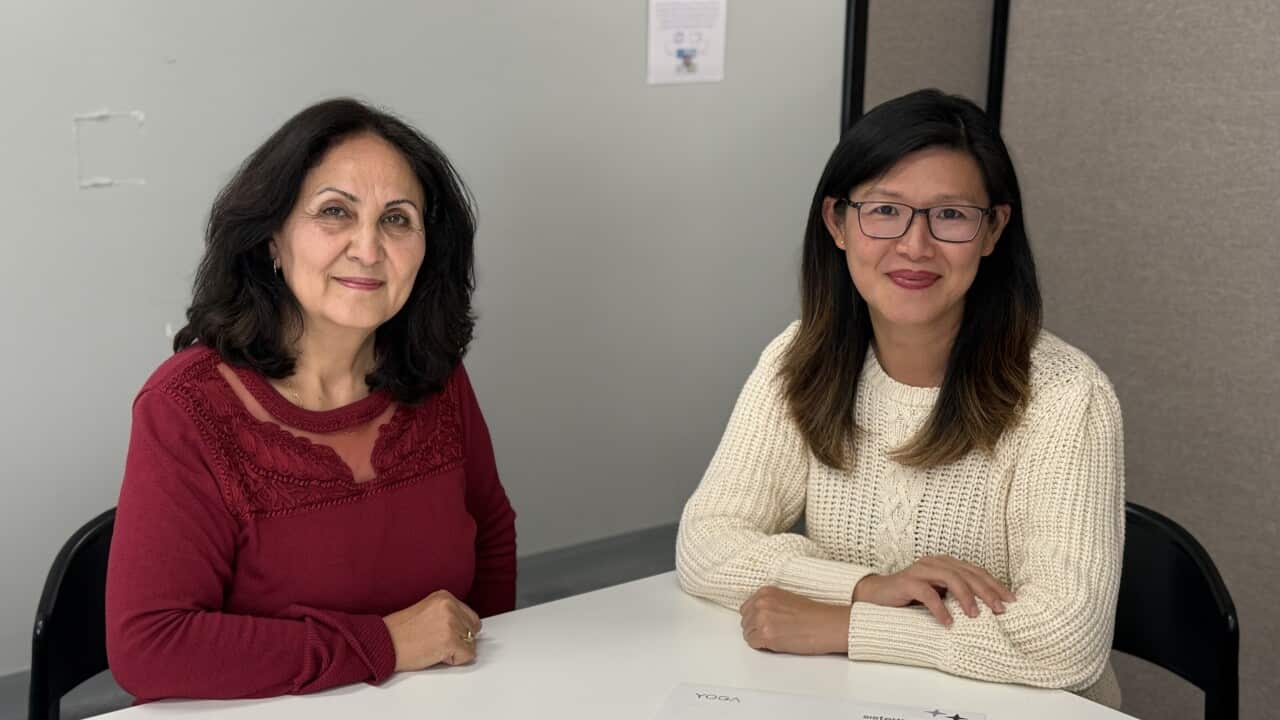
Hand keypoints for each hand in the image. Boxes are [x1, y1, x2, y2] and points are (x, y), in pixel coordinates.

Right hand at [383, 590, 481, 670]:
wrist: (383, 643)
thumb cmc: (398, 632)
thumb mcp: (427, 610)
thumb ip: (447, 614)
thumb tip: (466, 628)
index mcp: (444, 596)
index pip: (469, 616)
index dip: (459, 630)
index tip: (443, 635)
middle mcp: (450, 606)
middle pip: (473, 629)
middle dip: (460, 639)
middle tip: (437, 642)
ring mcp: (451, 623)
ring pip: (471, 643)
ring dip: (455, 650)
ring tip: (433, 647)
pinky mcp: (450, 640)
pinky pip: (467, 655)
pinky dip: (455, 660)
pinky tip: (436, 654)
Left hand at [738, 586, 849, 654]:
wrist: (827, 625)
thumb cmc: (814, 614)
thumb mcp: (786, 599)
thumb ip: (768, 604)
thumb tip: (757, 616)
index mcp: (765, 592)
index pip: (746, 608)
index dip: (755, 618)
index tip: (764, 623)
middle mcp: (761, 603)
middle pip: (745, 621)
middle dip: (755, 628)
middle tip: (772, 632)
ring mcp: (762, 619)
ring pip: (747, 633)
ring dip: (759, 638)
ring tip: (777, 637)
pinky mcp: (767, 635)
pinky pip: (753, 644)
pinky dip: (762, 646)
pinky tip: (776, 643)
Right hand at [852, 556, 1014, 626]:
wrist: (877, 595)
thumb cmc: (911, 597)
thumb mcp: (940, 593)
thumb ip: (957, 595)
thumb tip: (988, 609)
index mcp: (946, 563)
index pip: (976, 571)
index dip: (994, 584)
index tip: (1011, 601)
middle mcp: (936, 562)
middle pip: (967, 573)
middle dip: (986, 591)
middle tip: (1000, 609)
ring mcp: (921, 570)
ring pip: (951, 578)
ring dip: (966, 597)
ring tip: (976, 616)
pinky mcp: (907, 582)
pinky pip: (928, 593)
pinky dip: (940, 609)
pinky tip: (948, 623)